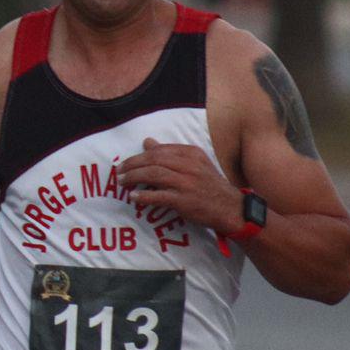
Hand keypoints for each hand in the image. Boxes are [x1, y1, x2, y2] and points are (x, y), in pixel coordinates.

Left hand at [116, 138, 242, 233]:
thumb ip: (171, 153)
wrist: (229, 207)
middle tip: (119, 171)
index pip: (159, 150)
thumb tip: (147, 142)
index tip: (127, 162)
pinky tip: (133, 196)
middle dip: (133, 164)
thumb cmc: (209, 185)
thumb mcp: (194, 164)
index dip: (139, 156)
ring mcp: (186, 182)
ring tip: (122, 182)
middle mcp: (188, 165)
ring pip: (154, 174)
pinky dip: (143, 196)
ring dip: (134, 177)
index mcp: (190, 153)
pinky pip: (158, 196)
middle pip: (153, 160)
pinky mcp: (183, 200)